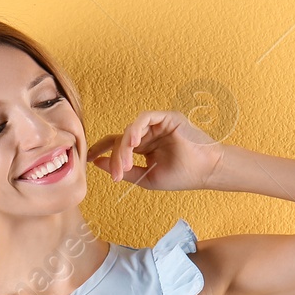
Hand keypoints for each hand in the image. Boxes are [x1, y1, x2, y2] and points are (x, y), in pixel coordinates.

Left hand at [87, 110, 226, 191]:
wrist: (205, 172)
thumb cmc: (180, 176)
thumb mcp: (146, 177)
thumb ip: (123, 169)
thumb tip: (98, 163)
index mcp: (144, 147)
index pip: (117, 143)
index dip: (101, 150)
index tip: (88, 160)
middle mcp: (148, 133)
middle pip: (121, 139)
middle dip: (115, 157)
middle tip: (117, 173)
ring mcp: (157, 124)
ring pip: (130, 130)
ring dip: (124, 148)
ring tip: (126, 164)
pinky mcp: (166, 117)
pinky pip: (144, 118)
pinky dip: (136, 130)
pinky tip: (134, 143)